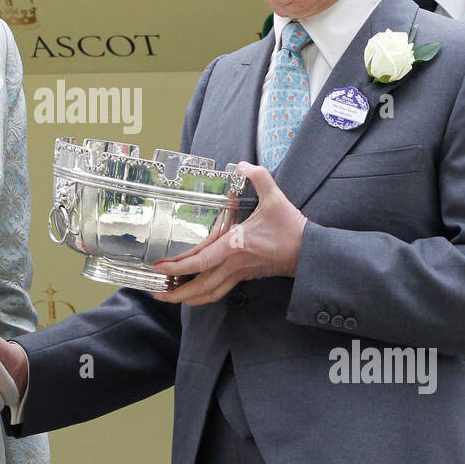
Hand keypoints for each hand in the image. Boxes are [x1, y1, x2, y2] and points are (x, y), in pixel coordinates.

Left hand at [153, 162, 305, 305]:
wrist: (309, 251)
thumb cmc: (291, 227)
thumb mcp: (276, 197)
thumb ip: (259, 176)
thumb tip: (242, 164)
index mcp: (236, 245)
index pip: (201, 261)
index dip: (178, 267)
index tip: (160, 267)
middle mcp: (233, 263)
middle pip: (200, 285)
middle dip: (176, 292)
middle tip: (155, 292)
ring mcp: (239, 273)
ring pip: (209, 293)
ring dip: (187, 298)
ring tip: (167, 296)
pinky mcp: (244, 277)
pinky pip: (219, 291)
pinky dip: (203, 296)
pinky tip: (192, 295)